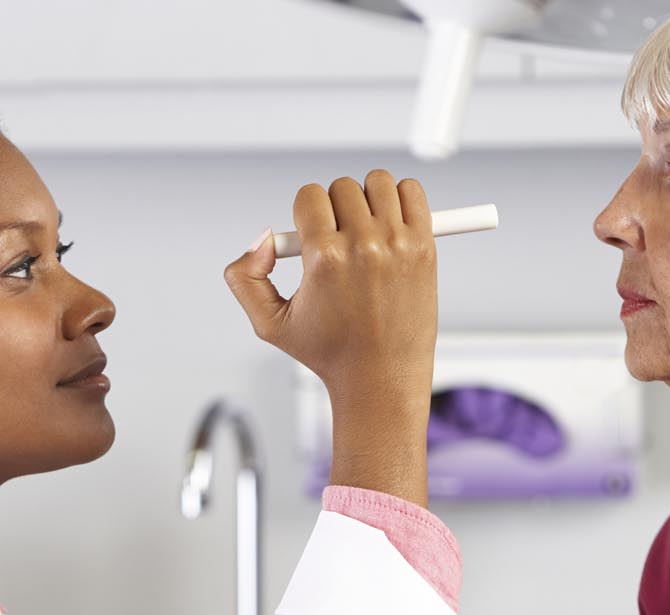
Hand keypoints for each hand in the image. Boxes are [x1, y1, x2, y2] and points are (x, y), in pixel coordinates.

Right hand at [225, 170, 436, 505]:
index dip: (306, 214)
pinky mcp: (425, 246)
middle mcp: (363, 246)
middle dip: (336, 210)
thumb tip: (263, 239)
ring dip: (368, 199)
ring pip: (378, 182)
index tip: (314, 236)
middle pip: (342, 188)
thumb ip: (244, 278)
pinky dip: (401, 198)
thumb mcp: (270, 324)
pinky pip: (412, 191)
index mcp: (324, 259)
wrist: (381, 377)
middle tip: (340, 241)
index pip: (309, 196)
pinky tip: (391, 224)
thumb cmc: (329, 353)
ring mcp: (398, 244)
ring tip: (365, 231)